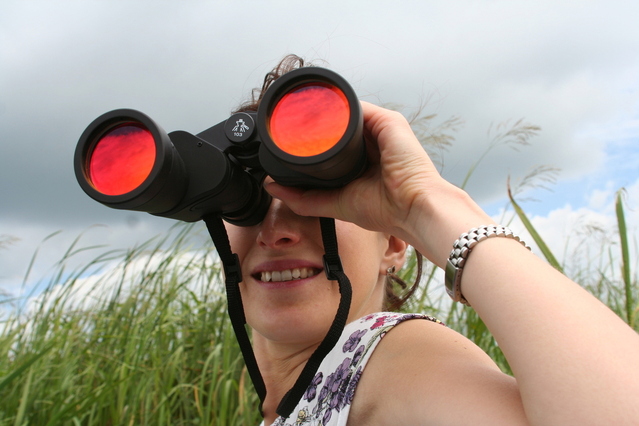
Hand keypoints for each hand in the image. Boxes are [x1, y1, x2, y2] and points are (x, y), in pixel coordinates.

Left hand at [265, 102, 484, 265]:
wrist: (413, 208)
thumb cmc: (385, 210)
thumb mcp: (337, 204)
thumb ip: (305, 198)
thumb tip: (273, 187)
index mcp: (363, 161)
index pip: (332, 144)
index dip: (311, 141)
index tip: (287, 141)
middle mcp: (372, 142)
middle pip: (337, 125)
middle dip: (314, 125)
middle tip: (286, 126)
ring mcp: (381, 129)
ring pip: (346, 114)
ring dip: (323, 112)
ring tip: (296, 114)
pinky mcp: (388, 121)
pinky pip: (358, 107)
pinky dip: (339, 106)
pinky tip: (319, 108)